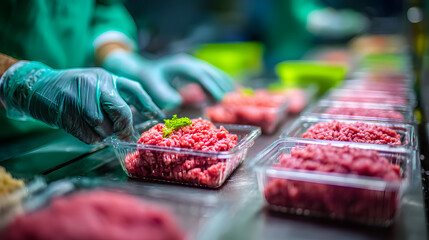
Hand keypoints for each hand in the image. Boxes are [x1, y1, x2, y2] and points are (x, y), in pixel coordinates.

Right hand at [1, 61, 163, 143]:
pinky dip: (89, 138)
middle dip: (125, 128)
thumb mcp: (95, 87)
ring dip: (102, 134)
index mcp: (106, 77)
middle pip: (121, 111)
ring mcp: (79, 96)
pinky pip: (87, 135)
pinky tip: (82, 129)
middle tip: (125, 136)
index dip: (149, 105)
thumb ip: (113, 101)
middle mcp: (95, 83)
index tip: (158, 118)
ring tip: (94, 128)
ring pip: (103, 126)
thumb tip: (133, 127)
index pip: (135, 90)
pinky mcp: (65, 110)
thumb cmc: (72, 90)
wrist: (36, 86)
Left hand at [102, 51, 233, 109]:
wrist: (141, 70)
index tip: (220, 99)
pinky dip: (218, 82)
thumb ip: (162, 96)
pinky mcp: (193, 69)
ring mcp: (192, 64)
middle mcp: (188, 63)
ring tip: (234, 95)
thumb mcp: (152, 88)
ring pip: (212, 72)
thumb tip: (176, 102)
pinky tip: (226, 90)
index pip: (200, 76)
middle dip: (221, 85)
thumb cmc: (146, 81)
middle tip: (231, 99)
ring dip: (223, 83)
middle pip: (210, 72)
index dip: (211, 87)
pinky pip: (209, 74)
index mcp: (181, 66)